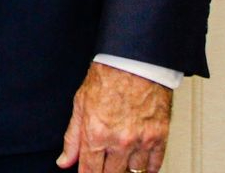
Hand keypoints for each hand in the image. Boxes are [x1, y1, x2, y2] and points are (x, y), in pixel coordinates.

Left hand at [57, 62, 172, 172]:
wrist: (134, 61)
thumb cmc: (108, 77)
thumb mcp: (80, 105)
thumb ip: (72, 138)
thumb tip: (65, 161)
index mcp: (96, 133)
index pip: (90, 171)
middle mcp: (119, 141)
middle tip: (103, 166)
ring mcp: (141, 140)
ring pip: (133, 172)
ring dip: (125, 170)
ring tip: (120, 162)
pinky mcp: (159, 136)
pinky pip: (155, 165)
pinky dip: (148, 169)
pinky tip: (140, 165)